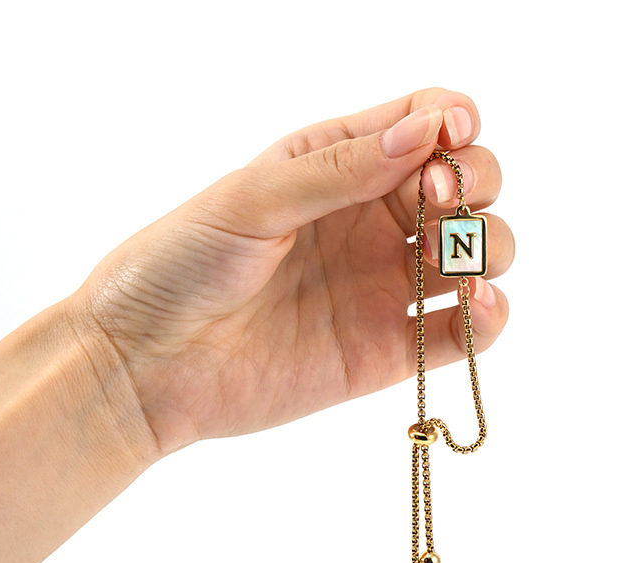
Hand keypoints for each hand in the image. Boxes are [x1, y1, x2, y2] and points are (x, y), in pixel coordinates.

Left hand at [69, 87, 512, 453]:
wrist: (149, 364)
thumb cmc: (182, 264)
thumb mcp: (252, 197)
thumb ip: (341, 168)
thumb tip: (427, 130)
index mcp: (340, 168)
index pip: (426, 125)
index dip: (454, 122)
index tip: (452, 136)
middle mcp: (373, 223)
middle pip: (468, 188)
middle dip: (475, 187)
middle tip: (431, 206)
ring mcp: (385, 288)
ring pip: (478, 255)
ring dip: (489, 248)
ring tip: (452, 264)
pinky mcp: (389, 350)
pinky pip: (462, 333)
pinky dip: (488, 318)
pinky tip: (478, 305)